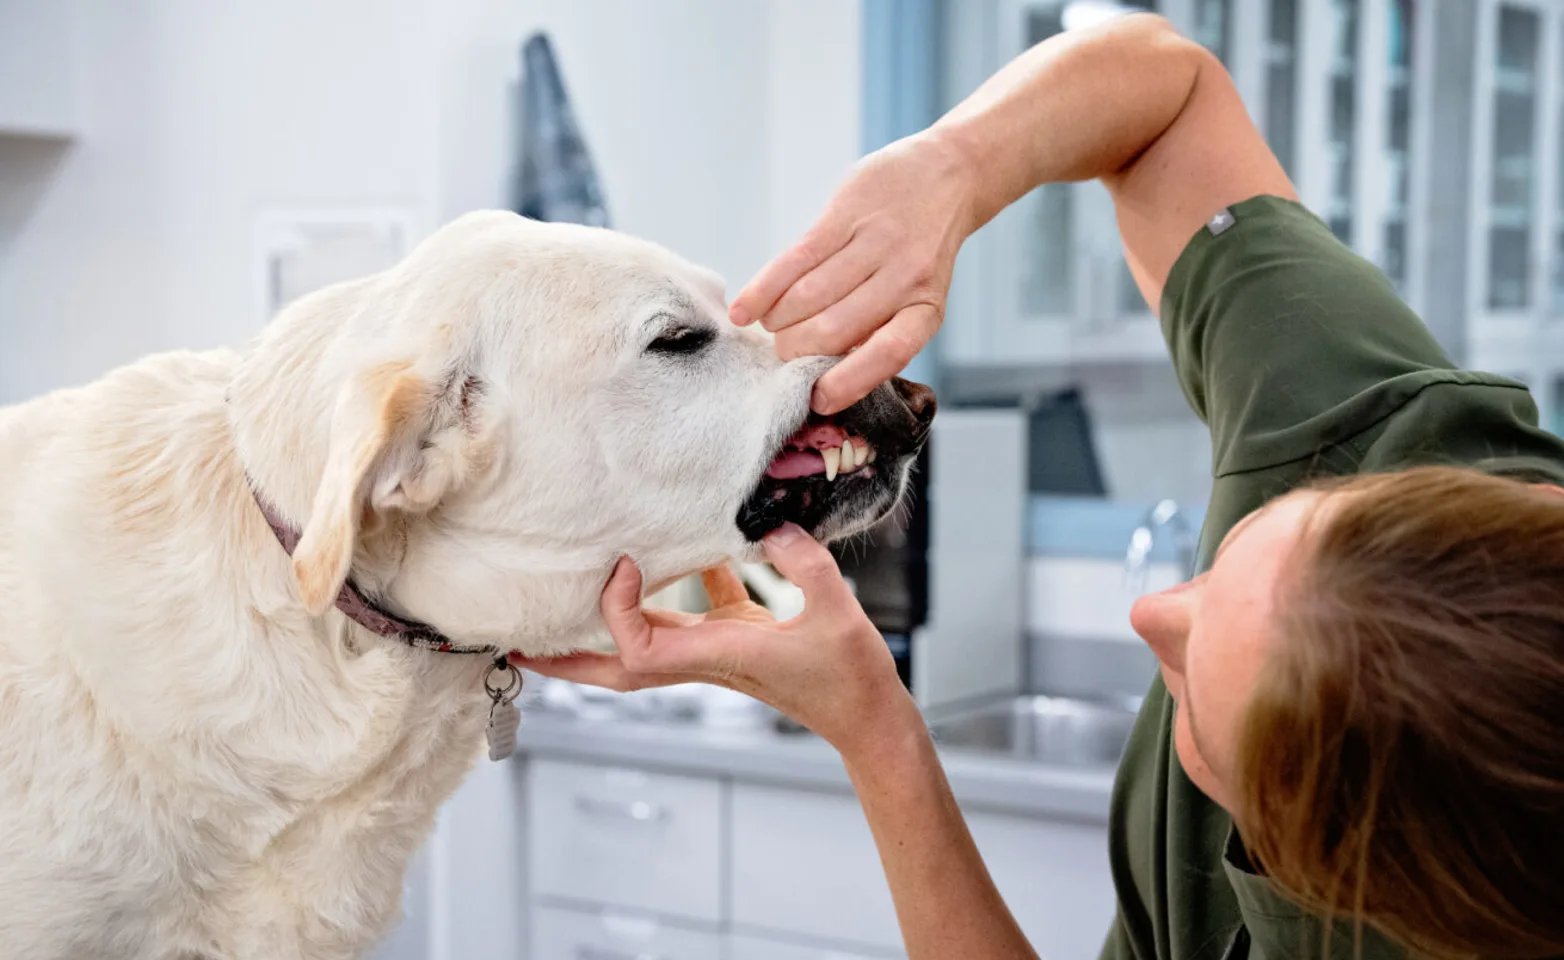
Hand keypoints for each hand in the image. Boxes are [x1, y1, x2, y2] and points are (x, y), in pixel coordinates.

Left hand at [512, 524, 920, 759]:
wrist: (867, 717)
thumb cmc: (850, 677)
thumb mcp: (834, 612)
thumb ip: (802, 563)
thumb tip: (771, 522)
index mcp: (716, 657)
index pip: (636, 648)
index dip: (614, 611)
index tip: (624, 565)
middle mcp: (704, 659)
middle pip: (614, 668)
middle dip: (563, 661)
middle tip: (515, 643)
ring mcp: (716, 652)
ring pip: (642, 645)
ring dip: (601, 629)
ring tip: (564, 601)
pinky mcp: (736, 640)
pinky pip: (689, 617)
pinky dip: (671, 592)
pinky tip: (676, 552)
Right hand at [730, 131, 976, 414]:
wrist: (947, 175)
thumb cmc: (922, 251)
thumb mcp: (919, 296)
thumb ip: (880, 329)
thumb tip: (826, 372)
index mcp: (925, 309)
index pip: (887, 354)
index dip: (849, 381)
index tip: (817, 399)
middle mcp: (905, 277)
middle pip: (832, 329)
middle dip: (795, 350)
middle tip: (783, 352)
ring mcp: (875, 242)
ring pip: (808, 295)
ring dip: (778, 321)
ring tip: (772, 327)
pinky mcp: (846, 213)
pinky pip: (794, 259)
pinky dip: (762, 290)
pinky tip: (743, 312)